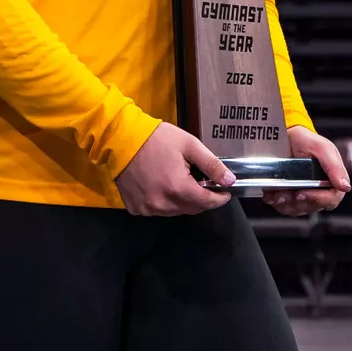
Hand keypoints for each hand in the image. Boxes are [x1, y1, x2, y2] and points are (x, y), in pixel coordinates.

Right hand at [115, 122, 234, 216]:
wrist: (121, 138)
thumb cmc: (157, 139)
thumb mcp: (189, 145)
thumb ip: (211, 164)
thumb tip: (230, 180)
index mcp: (178, 188)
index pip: (207, 202)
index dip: (219, 198)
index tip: (225, 193)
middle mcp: (163, 204)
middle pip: (192, 209)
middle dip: (203, 200)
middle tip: (206, 186)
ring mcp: (147, 208)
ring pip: (175, 212)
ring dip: (184, 202)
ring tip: (185, 185)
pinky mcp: (136, 208)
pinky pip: (158, 211)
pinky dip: (166, 203)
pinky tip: (165, 188)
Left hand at [262, 126, 349, 217]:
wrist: (287, 136)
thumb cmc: (307, 140)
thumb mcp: (322, 148)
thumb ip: (334, 167)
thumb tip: (345, 187)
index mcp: (332, 180)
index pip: (331, 200)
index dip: (318, 199)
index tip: (303, 193)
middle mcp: (320, 190)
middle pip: (312, 207)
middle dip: (297, 201)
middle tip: (286, 192)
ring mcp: (305, 194)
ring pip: (297, 209)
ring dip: (285, 203)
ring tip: (277, 191)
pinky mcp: (291, 196)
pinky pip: (285, 207)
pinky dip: (276, 201)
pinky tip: (272, 192)